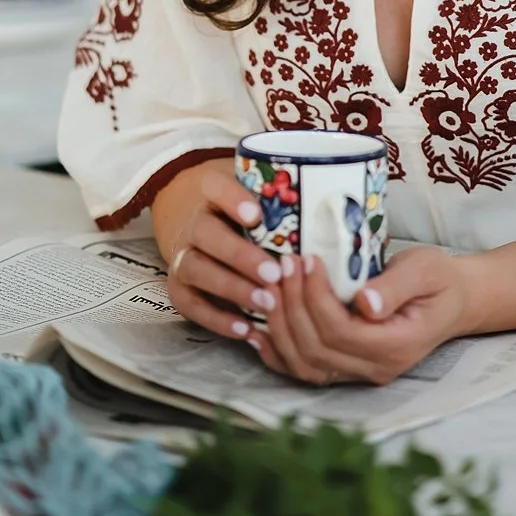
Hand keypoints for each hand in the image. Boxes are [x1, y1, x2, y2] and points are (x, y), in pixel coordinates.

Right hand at [162, 167, 290, 343]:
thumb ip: (287, 209)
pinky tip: (245, 329)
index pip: (214, 186)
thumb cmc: (254, 224)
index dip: (231, 198)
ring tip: (266, 303)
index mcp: (214, 196)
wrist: (211, 240)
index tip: (256, 215)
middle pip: (206, 233)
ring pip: (196, 269)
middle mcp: (195, 224)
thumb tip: (337, 219)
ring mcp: (184, 256)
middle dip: (240, 255)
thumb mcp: (265, 207)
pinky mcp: (179, 288)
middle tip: (273, 273)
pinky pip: (190, 304)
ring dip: (231, 288)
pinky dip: (216, 318)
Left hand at [252, 247, 474, 386]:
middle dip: (292, 305)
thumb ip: (396, 287)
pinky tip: (258, 329)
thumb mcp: (425, 270)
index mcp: (396, 346)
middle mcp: (375, 368)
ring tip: (270, 286)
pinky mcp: (346, 368)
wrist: (453, 301)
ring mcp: (359, 373)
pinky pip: (304, 370)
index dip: (316, 297)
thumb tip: (365, 302)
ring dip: (280, 326)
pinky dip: (277, 352)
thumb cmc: (439, 279)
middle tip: (281, 265)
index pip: (341, 331)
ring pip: (304, 364)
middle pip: (316, 349)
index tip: (307, 259)